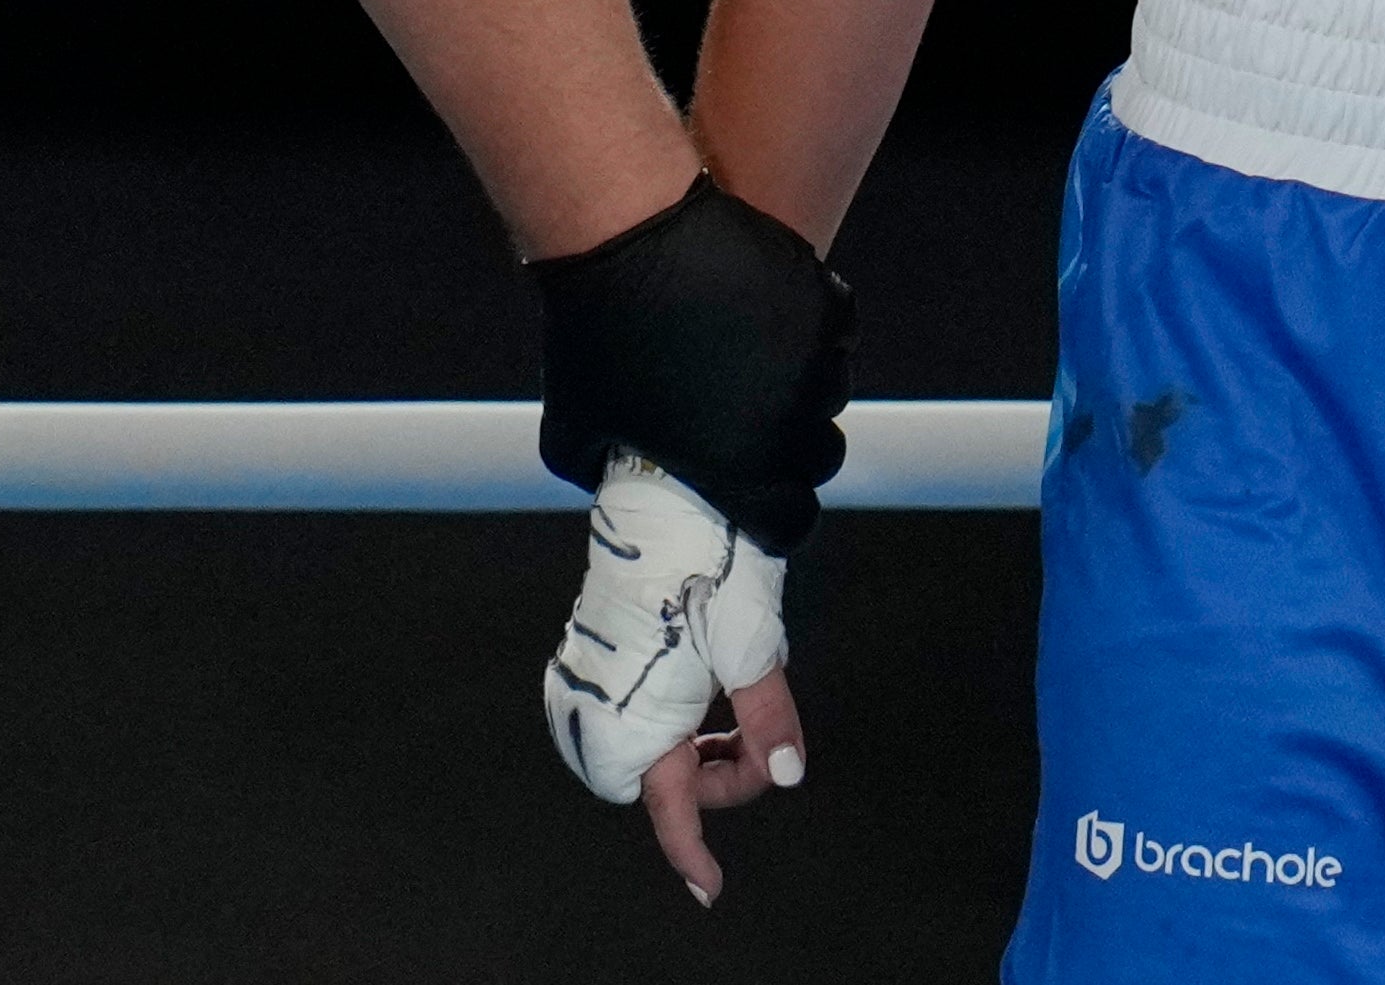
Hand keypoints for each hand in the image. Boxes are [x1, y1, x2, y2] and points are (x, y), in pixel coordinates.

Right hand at [544, 452, 807, 903]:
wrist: (663, 495)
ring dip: (703, 742)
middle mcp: (606, 706)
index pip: (670, 808)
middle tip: (759, 732)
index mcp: (640, 714)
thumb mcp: (753, 649)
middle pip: (672, 781)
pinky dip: (681, 716)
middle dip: (720, 771)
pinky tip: (706, 682)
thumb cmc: (703, 567)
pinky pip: (645, 715)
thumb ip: (768, 720)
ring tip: (737, 697)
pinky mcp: (600, 660)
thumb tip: (786, 772)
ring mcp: (598, 682)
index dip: (691, 852)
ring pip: (661, 747)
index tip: (710, 888)